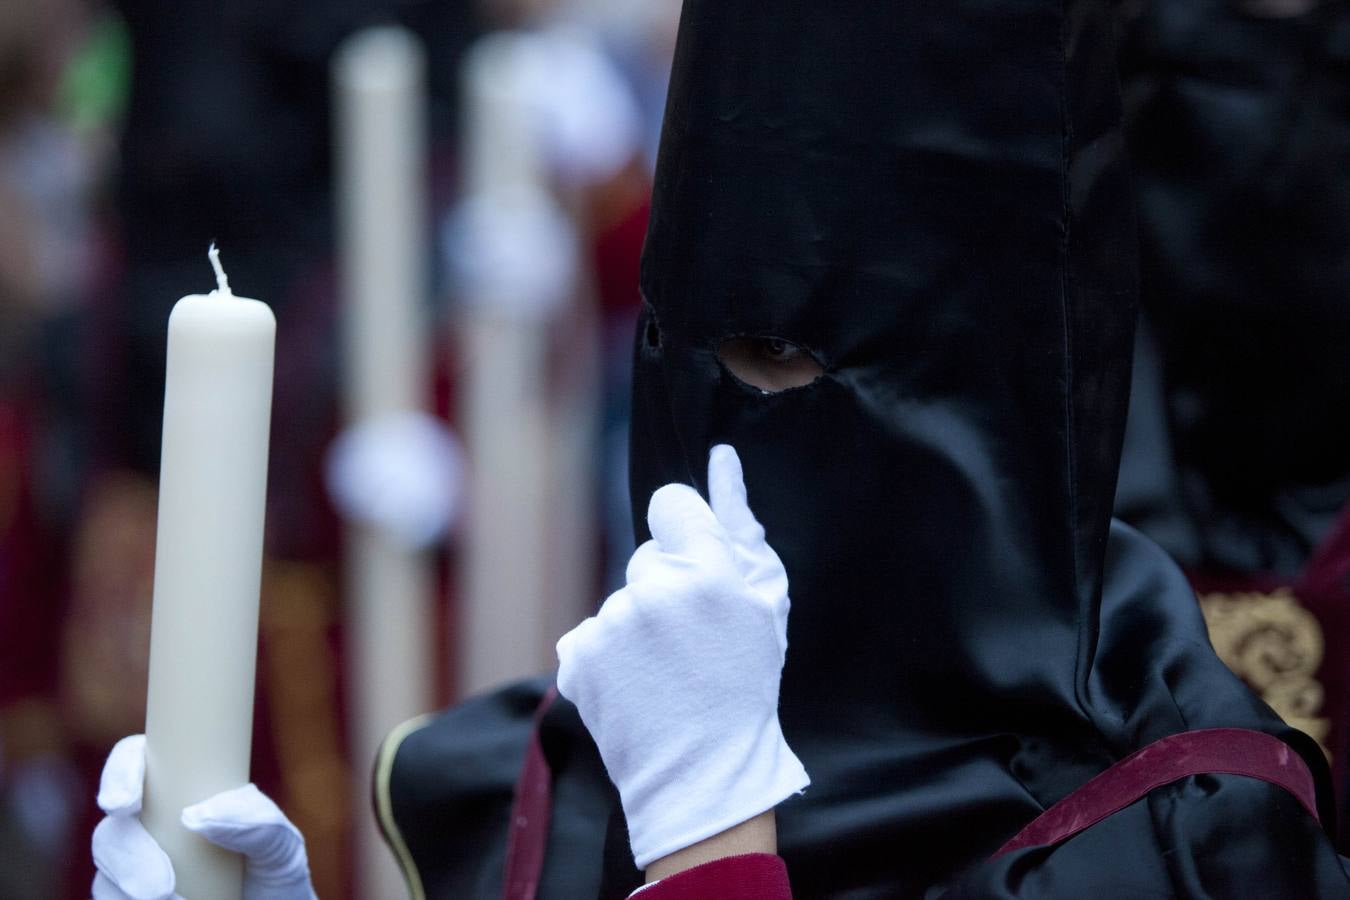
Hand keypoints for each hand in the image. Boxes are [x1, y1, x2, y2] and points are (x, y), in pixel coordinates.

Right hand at [91, 735, 315, 899]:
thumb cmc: (276, 873)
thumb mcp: (281, 844)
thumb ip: (257, 823)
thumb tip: (198, 815)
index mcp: (181, 791)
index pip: (135, 760)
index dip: (121, 772)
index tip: (125, 802)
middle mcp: (150, 827)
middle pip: (111, 829)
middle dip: (128, 857)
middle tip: (162, 886)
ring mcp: (135, 869)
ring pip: (105, 877)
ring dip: (128, 892)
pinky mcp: (129, 899)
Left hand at [556, 444, 807, 868]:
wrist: (701, 773)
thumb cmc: (744, 685)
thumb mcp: (763, 605)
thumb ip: (741, 526)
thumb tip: (719, 459)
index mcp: (708, 572)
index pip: (670, 504)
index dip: (684, 536)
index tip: (696, 572)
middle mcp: (653, 590)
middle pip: (648, 559)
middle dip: (666, 589)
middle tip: (689, 644)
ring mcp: (610, 625)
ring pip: (621, 601)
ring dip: (636, 627)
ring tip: (663, 674)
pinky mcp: (577, 656)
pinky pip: (591, 634)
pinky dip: (606, 658)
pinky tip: (635, 688)